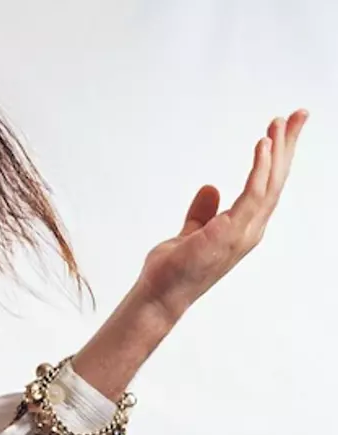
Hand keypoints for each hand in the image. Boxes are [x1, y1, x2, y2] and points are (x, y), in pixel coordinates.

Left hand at [136, 109, 308, 321]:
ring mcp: (242, 233)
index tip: (283, 128)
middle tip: (299, 113)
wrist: (159, 296)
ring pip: (269, 184)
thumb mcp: (190, 233)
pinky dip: (260, 169)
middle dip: (289, 146)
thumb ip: (203, 212)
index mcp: (242, 227)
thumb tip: (211, 188)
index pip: (267, 186)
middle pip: (277, 180)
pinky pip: (252, 195)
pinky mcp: (229, 233)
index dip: (278, 157)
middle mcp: (249, 229)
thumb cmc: (174, 270)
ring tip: (278, 124)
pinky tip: (262, 146)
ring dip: (276, 152)